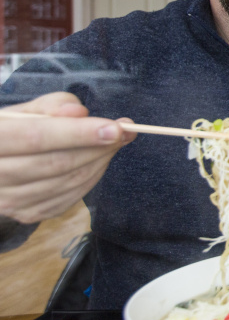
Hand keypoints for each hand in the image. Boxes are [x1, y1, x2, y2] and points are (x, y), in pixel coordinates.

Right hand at [0, 92, 135, 222]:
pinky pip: (69, 198)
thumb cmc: (12, 132)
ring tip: (115, 143)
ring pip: (67, 182)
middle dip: (97, 147)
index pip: (37, 137)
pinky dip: (91, 178)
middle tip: (125, 132)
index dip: (78, 133)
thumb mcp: (23, 111)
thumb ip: (52, 105)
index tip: (115, 128)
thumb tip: (80, 112)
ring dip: (99, 162)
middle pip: (56, 163)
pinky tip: (99, 161)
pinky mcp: (26, 214)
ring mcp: (9, 200)